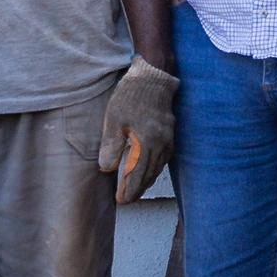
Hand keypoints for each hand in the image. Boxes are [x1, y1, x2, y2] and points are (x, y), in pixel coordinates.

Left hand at [98, 59, 178, 202]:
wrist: (154, 76)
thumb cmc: (131, 96)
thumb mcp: (114, 119)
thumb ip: (111, 145)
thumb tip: (106, 168)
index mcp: (147, 143)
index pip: (137, 174)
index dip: (129, 189)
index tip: (121, 200)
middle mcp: (161, 144)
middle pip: (149, 174)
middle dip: (138, 189)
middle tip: (127, 200)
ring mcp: (168, 139)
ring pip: (158, 167)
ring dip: (147, 181)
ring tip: (136, 190)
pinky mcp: (170, 133)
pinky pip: (163, 158)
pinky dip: (155, 169)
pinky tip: (149, 171)